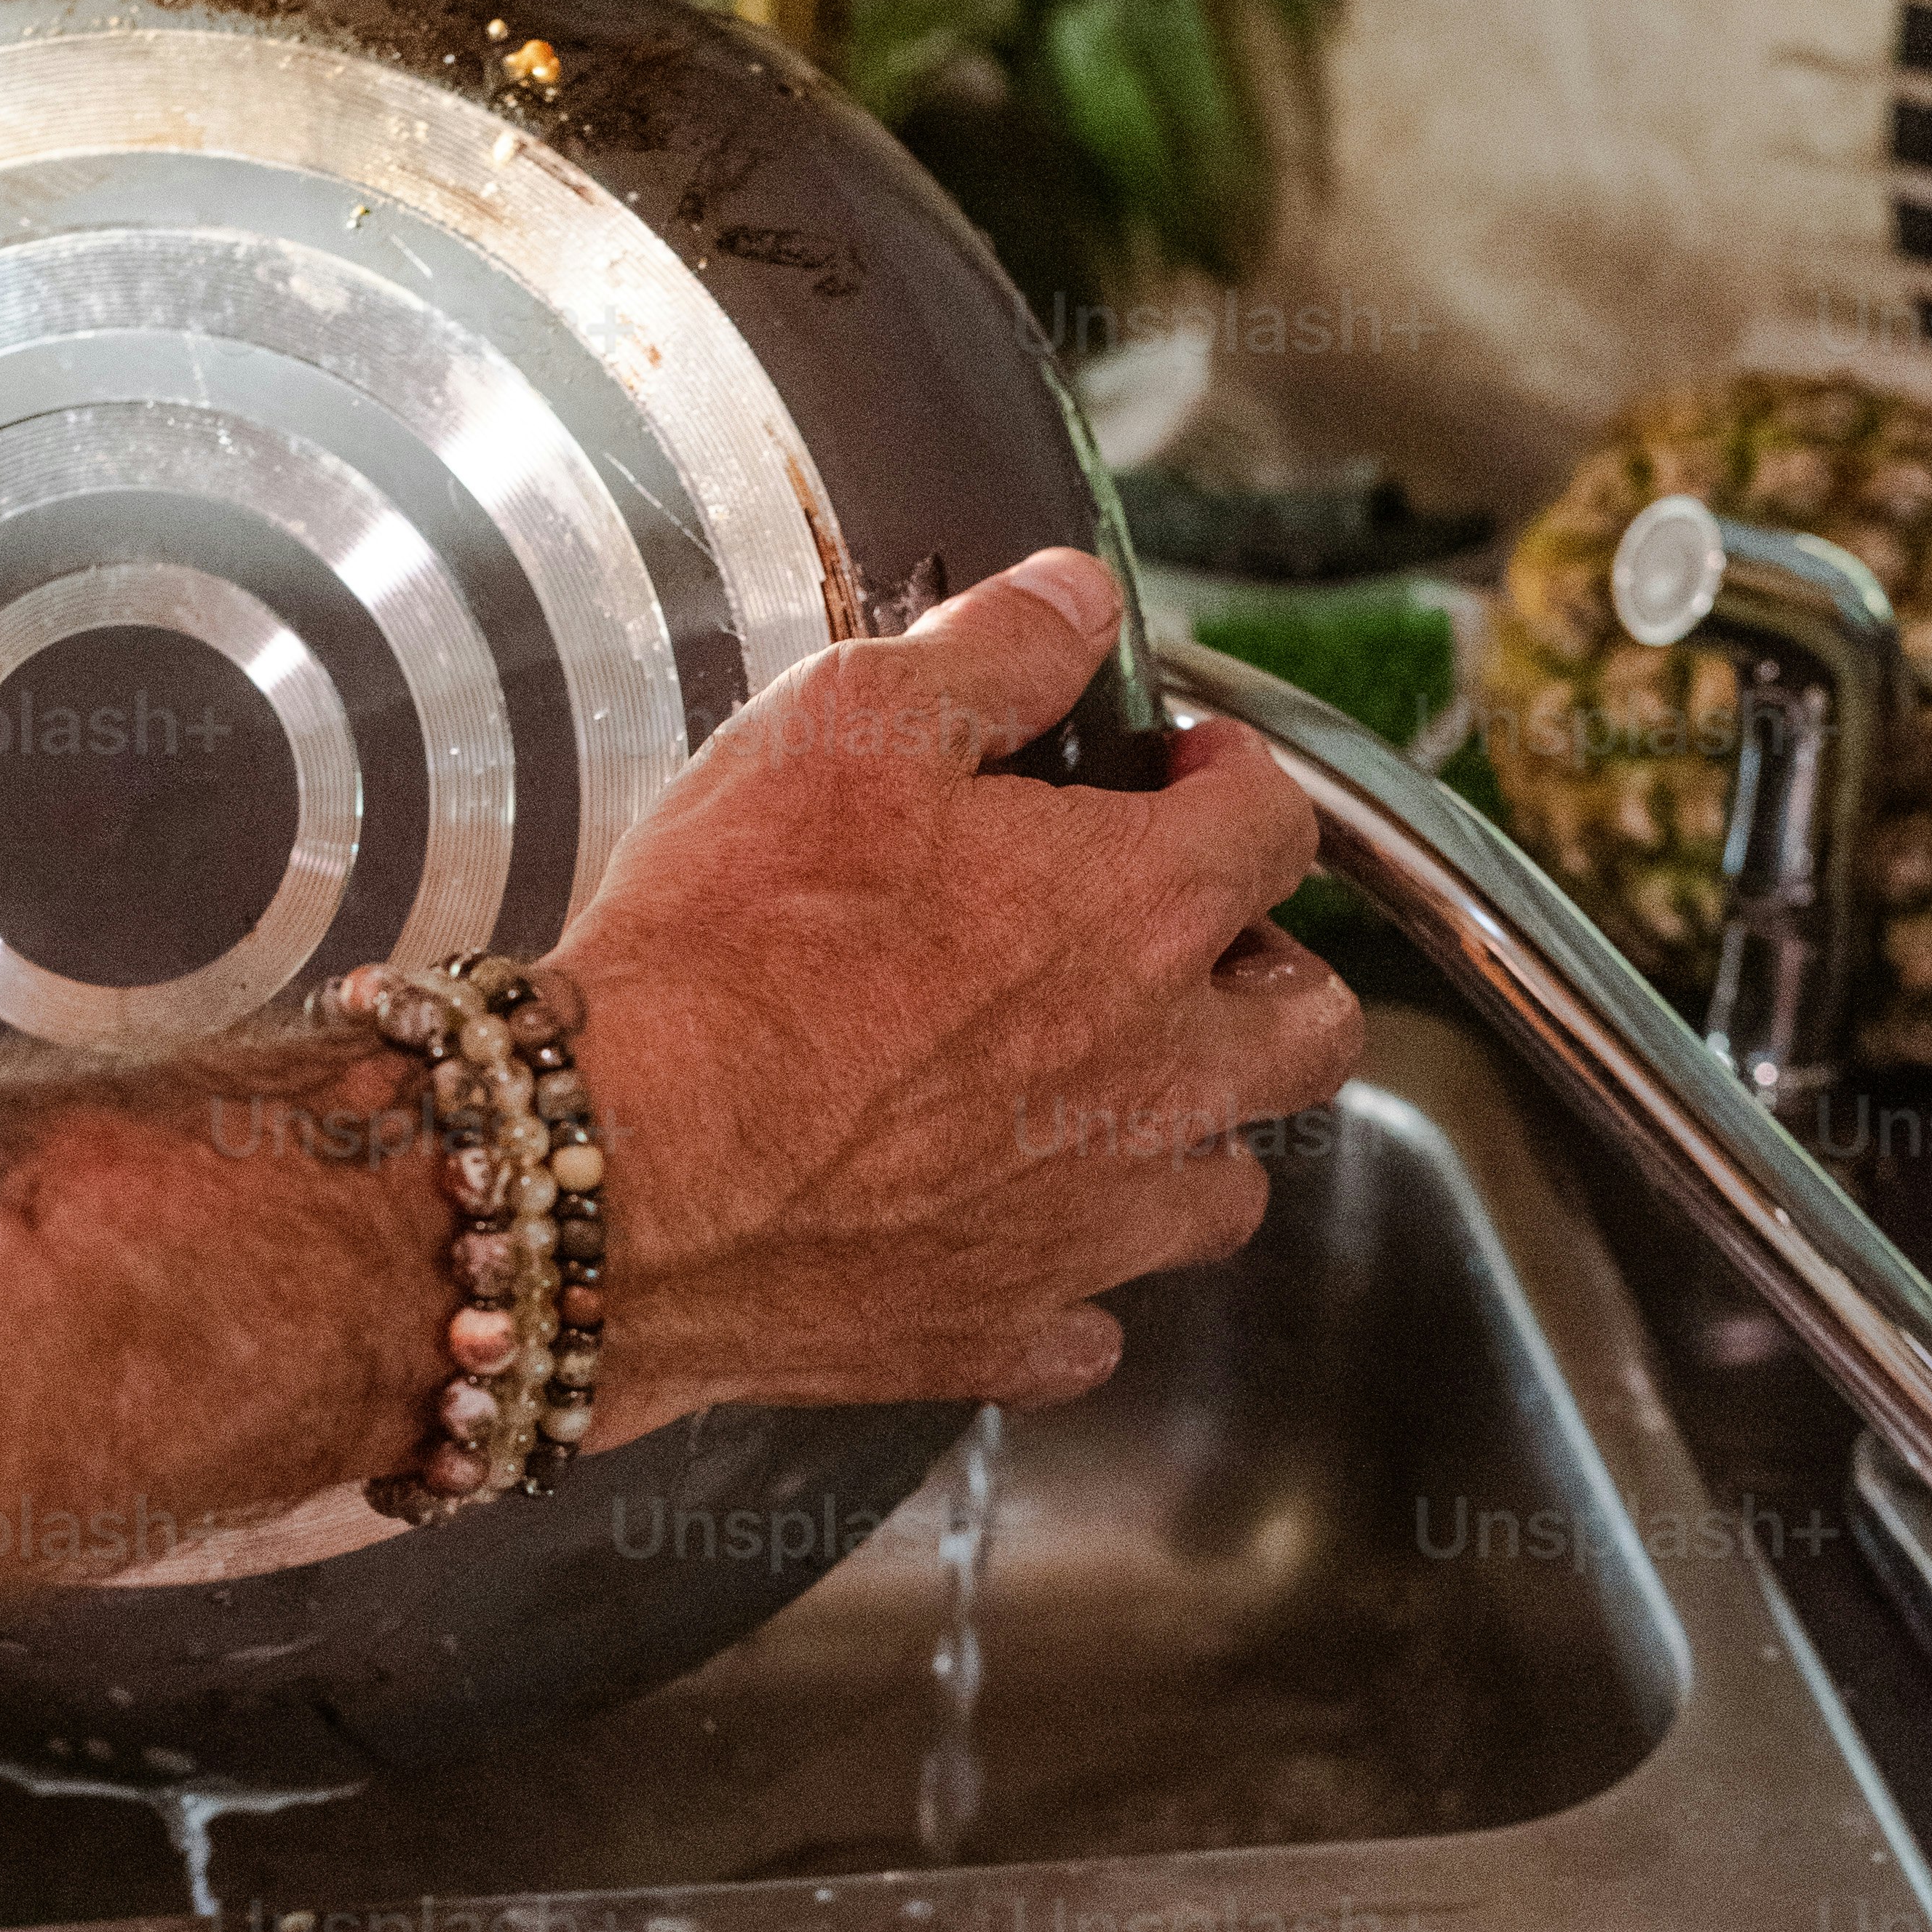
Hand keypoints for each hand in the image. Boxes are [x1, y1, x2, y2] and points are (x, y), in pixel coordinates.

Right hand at [558, 548, 1364, 1435]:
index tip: (1171, 774)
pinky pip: (1089, 1323)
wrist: (617, 1167)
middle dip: (1263, 971)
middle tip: (1170, 941)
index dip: (1231, 781)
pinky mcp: (1001, 1330)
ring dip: (1187, 1134)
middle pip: (1314, 1030)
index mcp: (1141, 911)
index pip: (1279, 827)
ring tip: (1095, 1091)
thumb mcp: (847, 723)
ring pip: (1226, 1190)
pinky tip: (994, 1231)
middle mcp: (1156, 1079)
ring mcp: (1091, 1224)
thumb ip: (991, 652)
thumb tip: (1074, 601)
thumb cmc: (729, 944)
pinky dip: (1063, 1276)